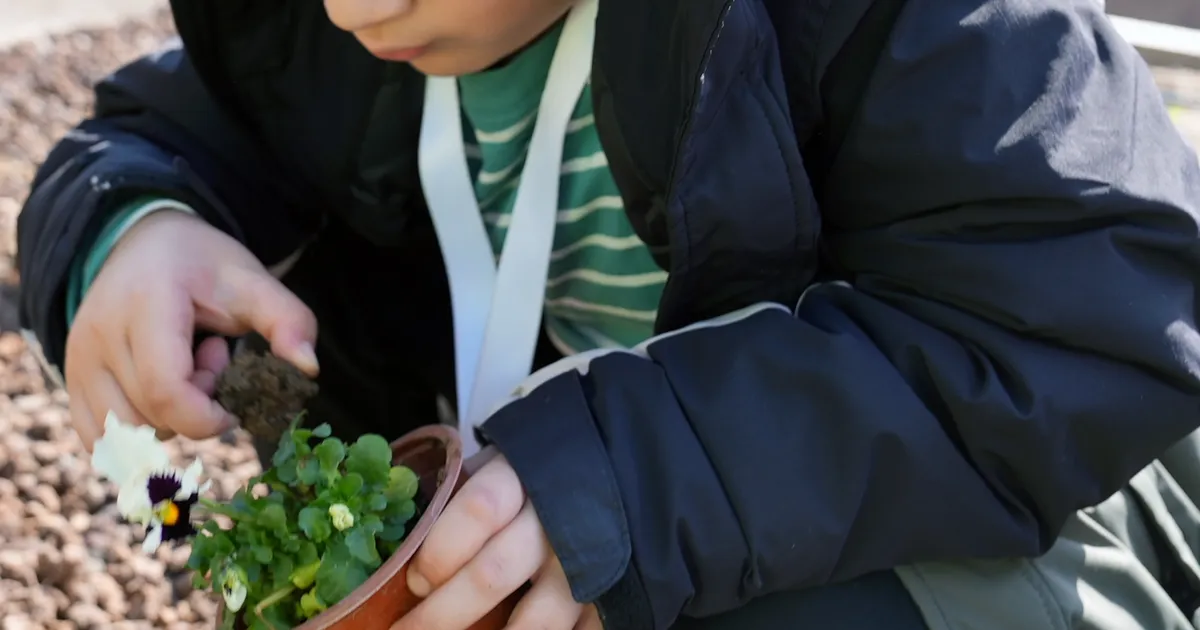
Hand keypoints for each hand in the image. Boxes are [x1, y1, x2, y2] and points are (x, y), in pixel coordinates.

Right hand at [65, 209, 317, 450]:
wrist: (146, 243)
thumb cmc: (205, 266)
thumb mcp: (254, 282)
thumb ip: (289, 321)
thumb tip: (309, 369)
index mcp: (146, 304)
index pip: (167, 391)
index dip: (209, 415)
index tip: (234, 399)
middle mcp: (98, 333)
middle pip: (152, 417)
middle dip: (196, 407)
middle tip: (210, 360)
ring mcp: (76, 359)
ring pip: (126, 434)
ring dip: (166, 418)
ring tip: (181, 367)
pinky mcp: (70, 379)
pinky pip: (99, 438)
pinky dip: (139, 429)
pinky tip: (156, 390)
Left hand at [392, 453, 602, 629]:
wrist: (604, 470)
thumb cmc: (530, 474)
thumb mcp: (494, 466)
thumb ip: (456, 494)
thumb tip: (396, 536)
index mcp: (521, 477)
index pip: (478, 510)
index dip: (441, 551)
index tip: (416, 582)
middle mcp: (556, 518)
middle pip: (493, 573)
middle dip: (443, 613)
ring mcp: (588, 561)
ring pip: (539, 619)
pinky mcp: (611, 593)